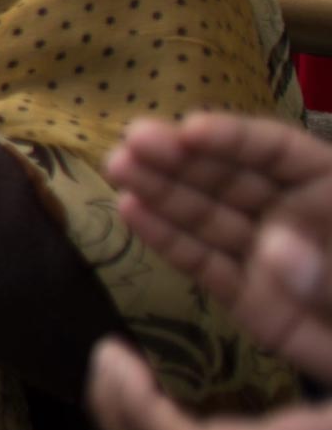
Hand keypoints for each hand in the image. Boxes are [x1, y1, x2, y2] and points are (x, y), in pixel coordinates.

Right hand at [106, 111, 331, 381]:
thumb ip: (327, 269)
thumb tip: (274, 250)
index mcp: (331, 191)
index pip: (277, 152)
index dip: (233, 137)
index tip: (189, 130)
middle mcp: (292, 215)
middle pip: (232, 177)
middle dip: (182, 158)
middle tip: (133, 141)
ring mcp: (266, 256)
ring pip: (209, 216)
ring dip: (161, 190)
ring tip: (118, 167)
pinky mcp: (249, 299)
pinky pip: (205, 265)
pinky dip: (167, 240)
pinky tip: (131, 212)